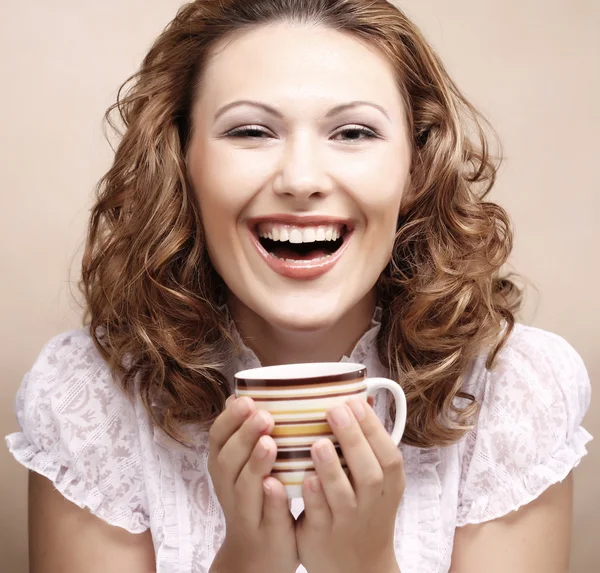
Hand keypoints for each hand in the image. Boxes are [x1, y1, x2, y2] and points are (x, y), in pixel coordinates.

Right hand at [208, 395, 298, 572]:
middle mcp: (228, 488)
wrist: (256, 558)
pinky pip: (267, 517)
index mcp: (223, 467)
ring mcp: (246, 513)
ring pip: (244, 488)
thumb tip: (244, 392)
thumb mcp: (244, 466)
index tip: (246, 399)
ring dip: (255, 464)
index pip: (218, 437)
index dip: (229, 418)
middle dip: (243, 435)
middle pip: (228, 460)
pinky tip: (278, 485)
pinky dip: (272, 500)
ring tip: (270, 444)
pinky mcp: (267, 534)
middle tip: (264, 415)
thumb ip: (245, 434)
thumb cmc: (256, 499)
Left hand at [295, 397, 403, 572]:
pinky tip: (303, 478)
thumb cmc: (364, 510)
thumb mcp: (377, 481)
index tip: (354, 402)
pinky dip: (312, 497)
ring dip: (331, 468)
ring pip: (342, 496)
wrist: (358, 568)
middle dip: (353, 440)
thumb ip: (369, 445)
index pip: (389, 456)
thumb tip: (362, 396)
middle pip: (369, 473)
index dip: (373, 429)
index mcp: (388, 486)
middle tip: (334, 411)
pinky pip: (317, 516)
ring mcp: (347, 522)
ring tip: (317, 443)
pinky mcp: (322, 535)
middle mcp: (371, 504)